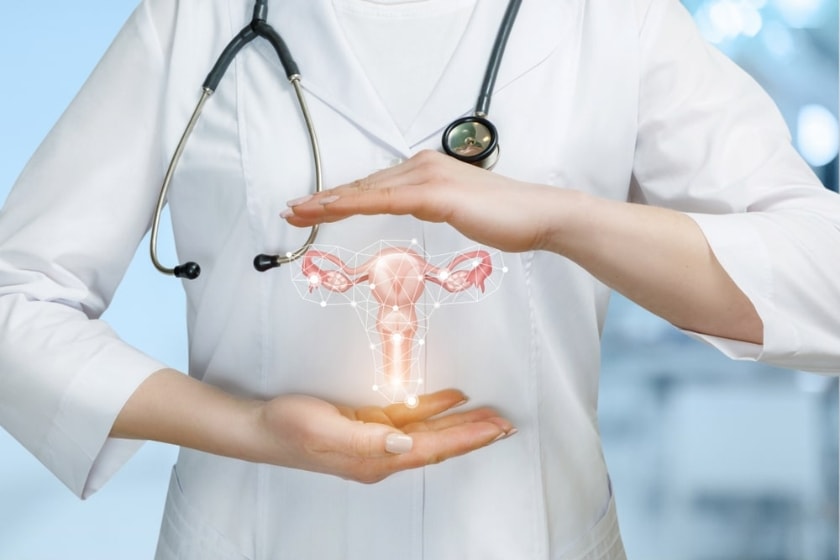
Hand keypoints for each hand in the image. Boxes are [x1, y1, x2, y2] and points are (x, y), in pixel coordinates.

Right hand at [252, 389, 514, 482]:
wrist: (261, 428)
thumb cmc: (289, 430)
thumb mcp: (325, 431)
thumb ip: (367, 439)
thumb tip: (405, 444)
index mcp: (376, 458)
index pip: (433, 449)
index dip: (467, 438)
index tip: (496, 430)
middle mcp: (382, 453)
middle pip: (439, 444)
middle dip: (474, 434)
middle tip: (506, 425)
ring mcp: (376, 440)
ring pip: (429, 431)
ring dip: (459, 423)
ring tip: (489, 416)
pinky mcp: (368, 426)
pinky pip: (409, 419)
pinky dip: (433, 409)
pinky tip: (449, 400)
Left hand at [282, 150, 574, 253]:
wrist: (538, 215)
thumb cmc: (505, 216)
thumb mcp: (459, 209)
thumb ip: (435, 204)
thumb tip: (418, 208)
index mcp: (426, 169)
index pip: (373, 186)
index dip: (339, 197)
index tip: (312, 208)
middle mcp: (422, 166)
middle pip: (362, 187)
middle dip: (324, 200)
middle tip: (291, 212)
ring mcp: (427, 177)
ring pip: (367, 192)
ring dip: (328, 203)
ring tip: (298, 213)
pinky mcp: (435, 193)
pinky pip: (384, 201)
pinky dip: (353, 205)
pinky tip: (329, 211)